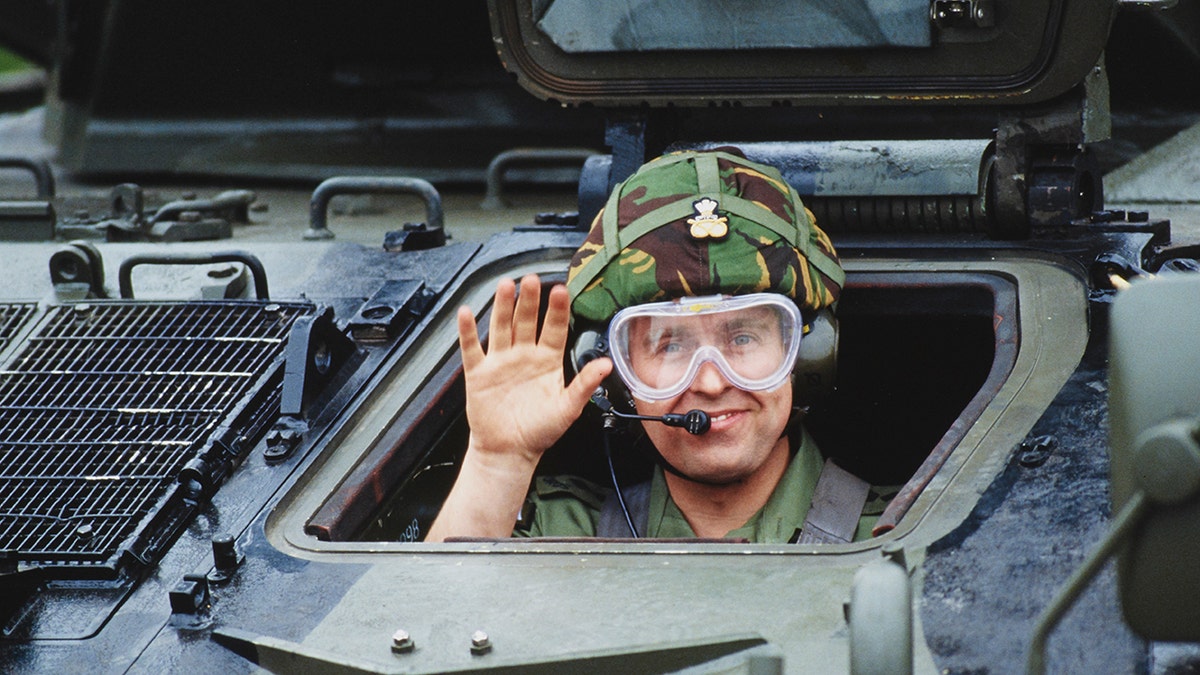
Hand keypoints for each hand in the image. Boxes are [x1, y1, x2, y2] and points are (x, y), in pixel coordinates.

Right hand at [427, 275, 610, 540]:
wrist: (509, 452)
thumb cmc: (540, 431)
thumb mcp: (568, 408)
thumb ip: (585, 385)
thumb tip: (607, 364)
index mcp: (548, 361)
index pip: (555, 329)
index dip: (557, 310)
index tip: (561, 291)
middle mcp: (524, 355)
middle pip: (527, 321)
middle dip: (529, 300)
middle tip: (532, 279)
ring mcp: (501, 362)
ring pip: (501, 327)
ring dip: (502, 306)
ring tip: (505, 285)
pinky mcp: (479, 373)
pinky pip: (472, 348)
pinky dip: (468, 331)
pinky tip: (466, 313)